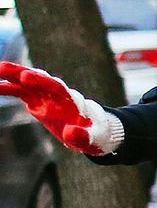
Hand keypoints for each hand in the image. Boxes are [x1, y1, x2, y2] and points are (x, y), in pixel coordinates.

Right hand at [0, 62, 121, 155]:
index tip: (26, 77)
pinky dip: (9, 88)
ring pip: (28, 83)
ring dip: (12, 76)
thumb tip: (69, 133)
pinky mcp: (39, 101)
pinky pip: (22, 92)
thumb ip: (82, 136)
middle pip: (41, 79)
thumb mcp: (93, 138)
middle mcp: (59, 94)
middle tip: (3, 68)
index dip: (42, 82)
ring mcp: (48, 96)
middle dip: (24, 73)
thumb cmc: (96, 134)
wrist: (95, 129)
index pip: (57, 87)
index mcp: (73, 100)